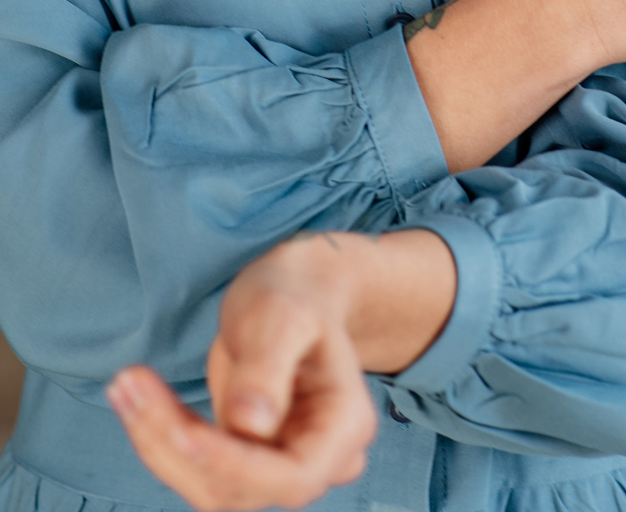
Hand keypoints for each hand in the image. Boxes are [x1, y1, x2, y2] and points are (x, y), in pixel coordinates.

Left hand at [106, 229, 455, 511]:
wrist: (294, 291)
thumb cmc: (295, 295)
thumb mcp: (284, 315)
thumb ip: (269, 367)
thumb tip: (253, 426)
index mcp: (346, 428)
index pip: (291, 476)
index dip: (234, 464)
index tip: (181, 429)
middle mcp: (317, 460)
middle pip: (241, 488)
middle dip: (178, 446)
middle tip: (130, 383)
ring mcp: (278, 465)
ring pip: (209, 487)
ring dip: (159, 444)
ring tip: (125, 385)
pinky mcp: (242, 459)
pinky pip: (194, 467)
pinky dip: (159, 436)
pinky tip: (135, 393)